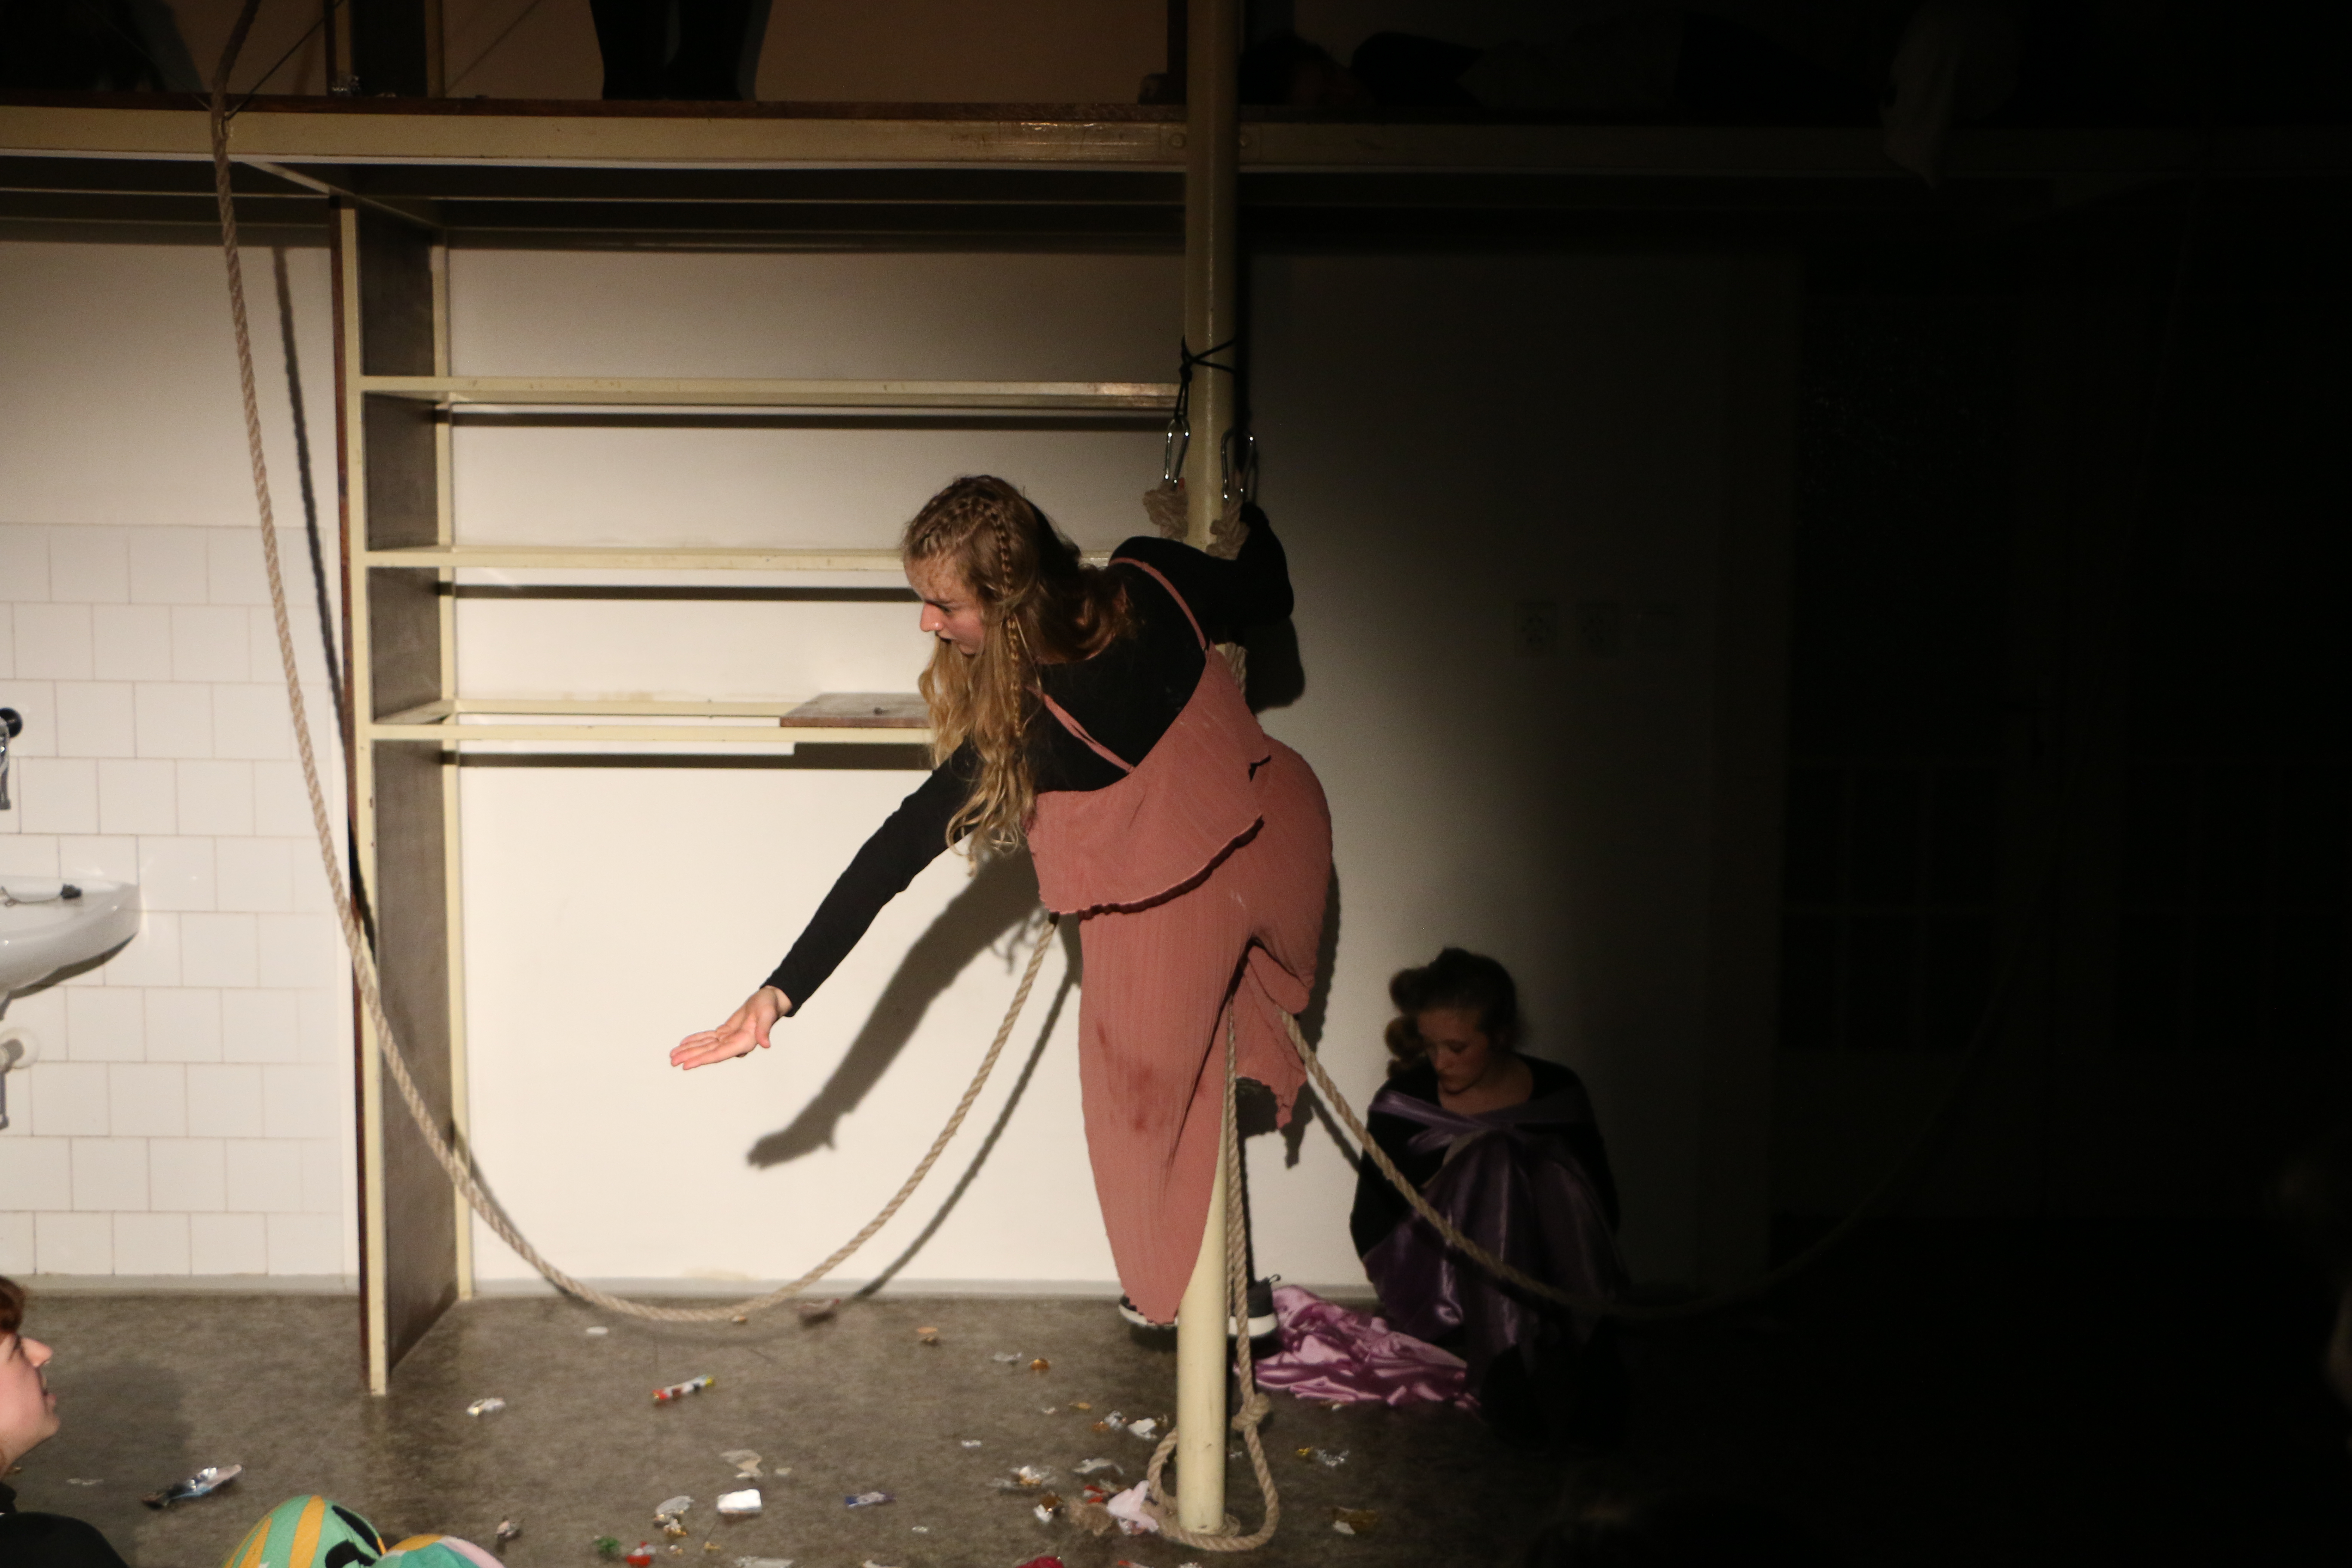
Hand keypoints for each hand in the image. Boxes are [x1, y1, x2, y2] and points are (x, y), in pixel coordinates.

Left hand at [671, 986, 788, 1070]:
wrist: (771, 1000)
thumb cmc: (769, 1006)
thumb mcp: (767, 1014)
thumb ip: (764, 1029)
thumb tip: (765, 1044)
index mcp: (744, 1042)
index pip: (719, 1054)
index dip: (702, 1059)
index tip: (686, 1065)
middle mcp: (735, 1044)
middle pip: (709, 1052)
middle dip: (690, 1056)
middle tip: (672, 1061)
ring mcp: (730, 1039)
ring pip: (706, 1046)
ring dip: (690, 1050)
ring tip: (673, 1055)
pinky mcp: (726, 1032)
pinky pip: (709, 1038)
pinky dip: (696, 1040)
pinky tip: (684, 1043)